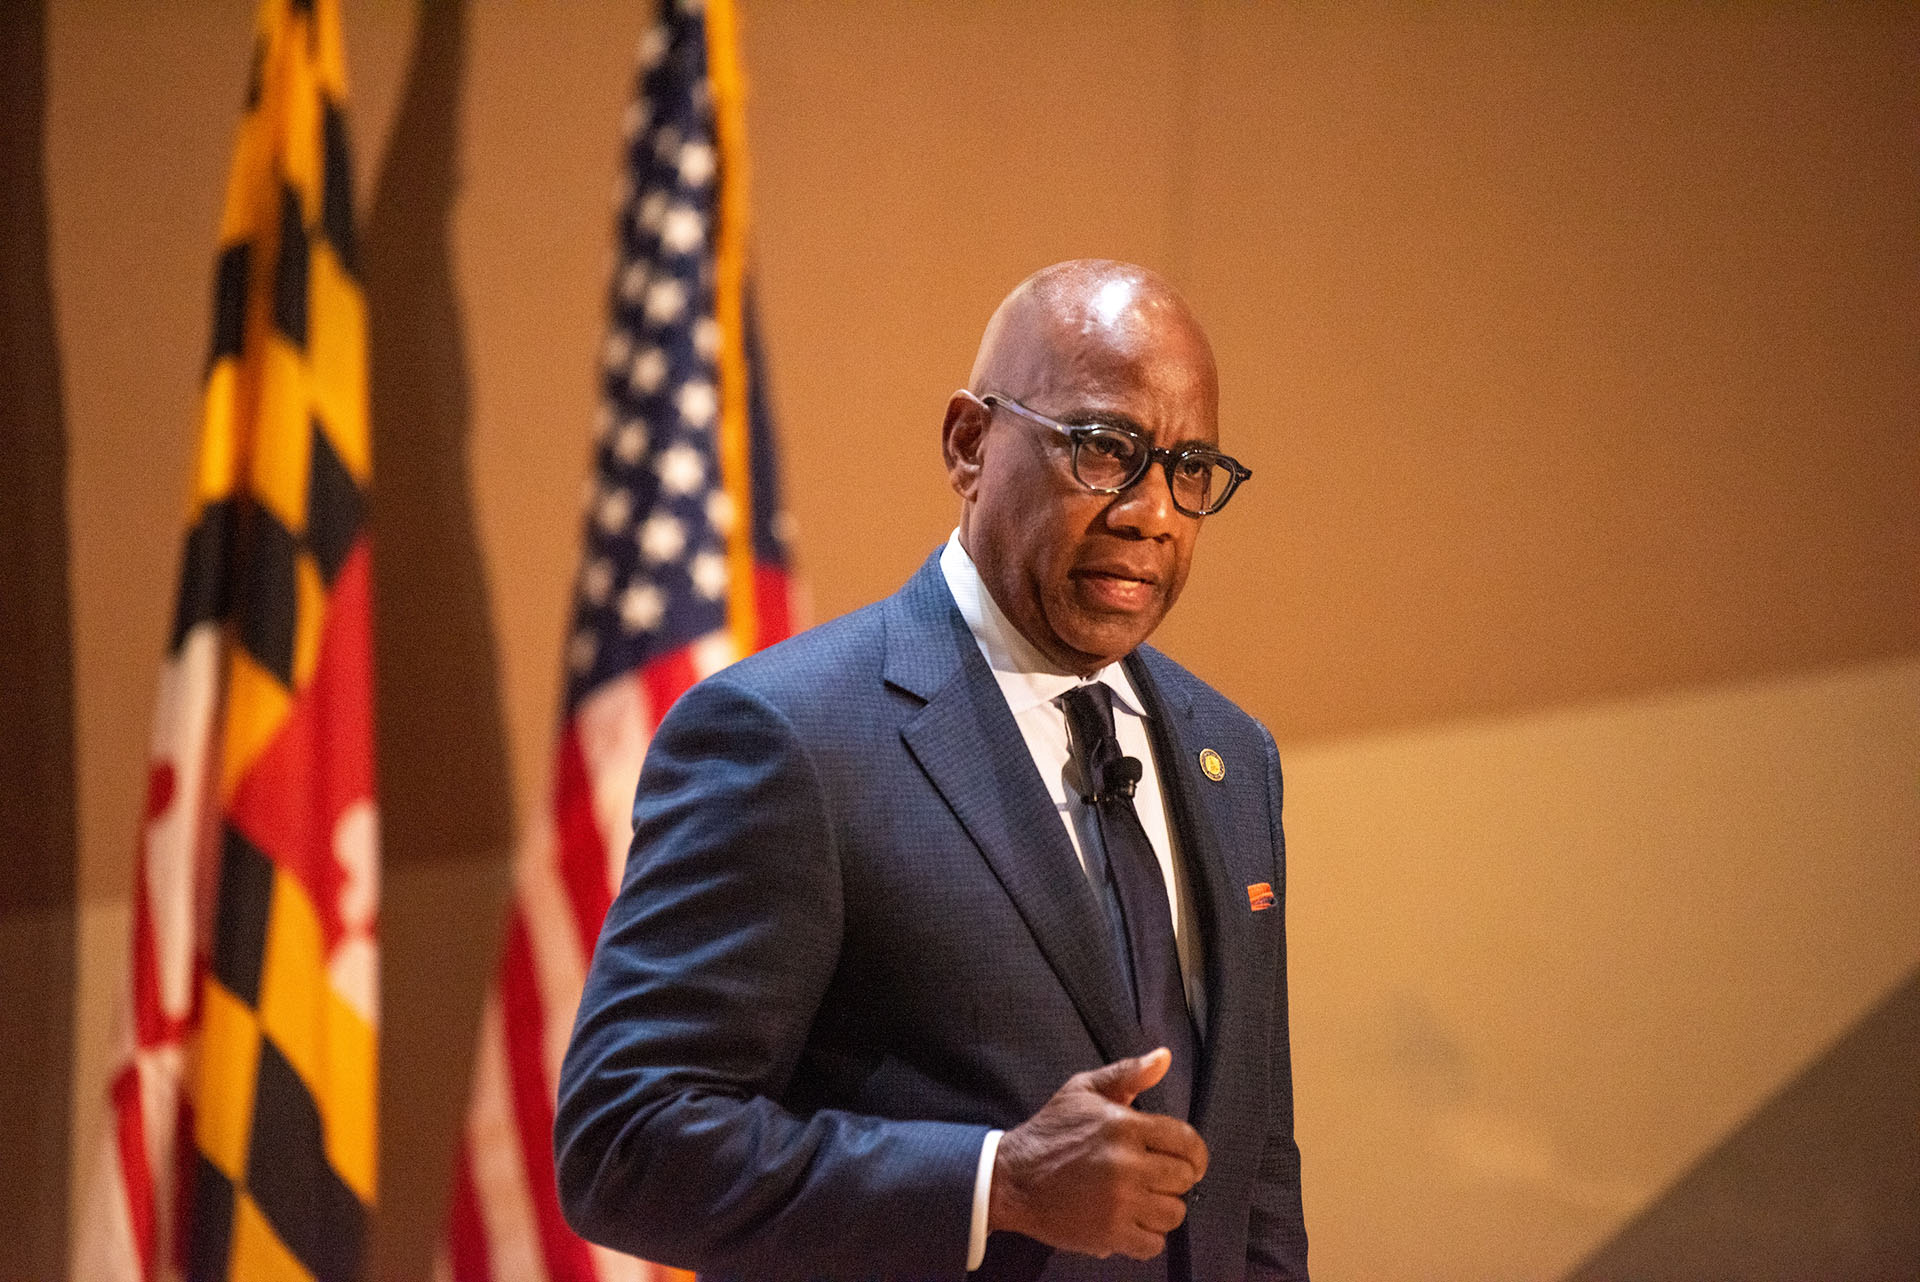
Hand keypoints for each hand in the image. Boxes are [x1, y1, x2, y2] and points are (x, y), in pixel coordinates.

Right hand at [988, 1048, 1208, 1260]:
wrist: (1013, 1178)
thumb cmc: (1050, 1132)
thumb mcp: (1083, 1090)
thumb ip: (1127, 1074)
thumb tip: (1163, 1058)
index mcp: (1124, 1126)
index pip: (1187, 1142)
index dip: (1195, 1153)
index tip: (1189, 1160)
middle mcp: (1126, 1164)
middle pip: (1183, 1178)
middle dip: (1174, 1178)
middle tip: (1156, 1177)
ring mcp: (1119, 1202)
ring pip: (1173, 1213)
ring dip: (1163, 1207)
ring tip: (1143, 1199)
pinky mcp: (1109, 1233)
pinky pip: (1153, 1244)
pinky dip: (1148, 1236)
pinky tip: (1131, 1220)